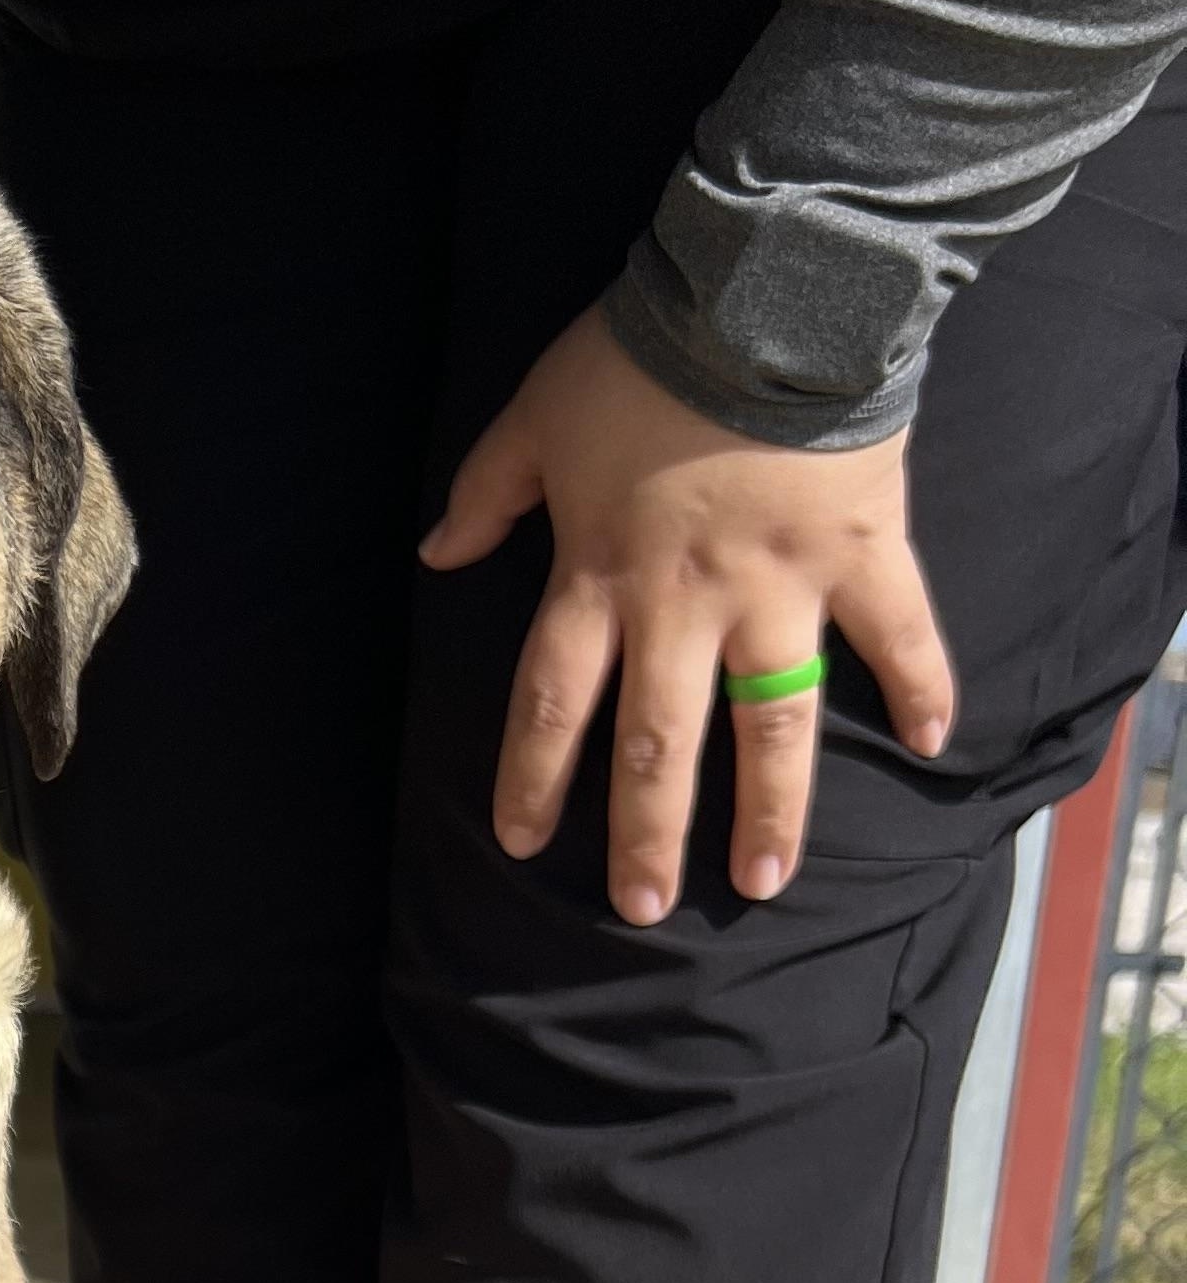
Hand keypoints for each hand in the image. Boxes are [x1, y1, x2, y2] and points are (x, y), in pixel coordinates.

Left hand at [420, 305, 954, 926]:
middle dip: (647, 835)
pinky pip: (900, 631)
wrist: (764, 283)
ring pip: (773, 724)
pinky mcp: (861, 549)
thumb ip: (486, 493)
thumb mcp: (534, 415)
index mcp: (598, 579)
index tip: (522, 845)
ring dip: (769, 809)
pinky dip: (925, 684)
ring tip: (761, 882)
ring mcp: (779, 586)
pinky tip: (937, 746)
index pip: (549, 706)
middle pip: (658, 746)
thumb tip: (435, 554)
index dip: (532, 780)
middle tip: (643, 909)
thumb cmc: (640, 350)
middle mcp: (684, 605)